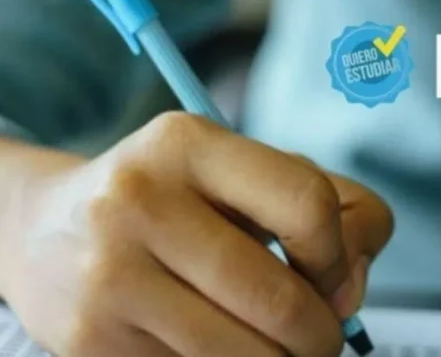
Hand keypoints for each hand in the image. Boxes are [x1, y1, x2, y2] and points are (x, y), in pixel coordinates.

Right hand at [0, 112, 392, 356]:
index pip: (307, 204)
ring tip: (274, 344)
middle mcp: (140, 201)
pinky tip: (214, 343)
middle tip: (318, 335)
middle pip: (281, 301)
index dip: (340, 257)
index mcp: (188, 144)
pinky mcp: (90, 341)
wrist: (48, 229)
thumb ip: (329, 207)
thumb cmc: (171, 198)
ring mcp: (109, 275)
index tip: (335, 282)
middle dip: (321, 335)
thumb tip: (350, 289)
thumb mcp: (241, 174)